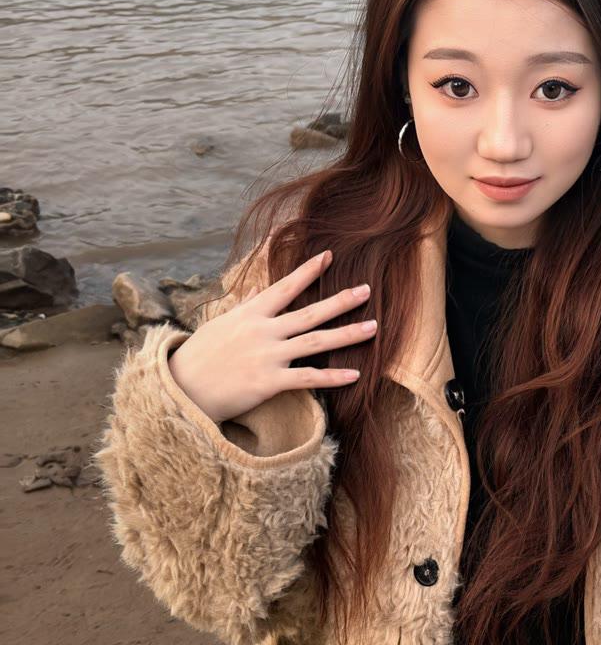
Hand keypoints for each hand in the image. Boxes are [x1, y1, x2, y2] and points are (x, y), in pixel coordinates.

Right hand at [167, 249, 374, 424]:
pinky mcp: (269, 382)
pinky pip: (308, 378)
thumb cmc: (201, 356)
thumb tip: (255, 292)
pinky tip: (355, 375)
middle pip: (309, 311)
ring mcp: (267, 356)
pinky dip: (333, 377)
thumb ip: (243, 307)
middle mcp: (262, 331)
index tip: (329, 255)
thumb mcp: (220, 324)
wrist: (183, 389)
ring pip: (316, 342)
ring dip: (347, 334)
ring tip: (373, 327)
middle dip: (341, 300)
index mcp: (250, 313)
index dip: (308, 271)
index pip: (284, 287)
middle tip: (367, 289)